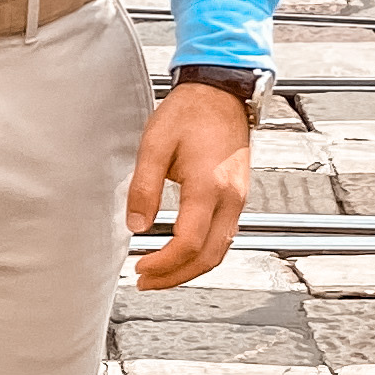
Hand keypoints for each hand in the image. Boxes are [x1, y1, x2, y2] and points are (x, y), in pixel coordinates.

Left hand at [127, 80, 253, 290]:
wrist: (221, 93)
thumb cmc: (190, 113)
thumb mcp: (155, 144)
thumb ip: (144, 187)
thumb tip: (136, 226)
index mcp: (209, 187)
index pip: (189, 243)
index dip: (164, 263)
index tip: (140, 267)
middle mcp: (231, 198)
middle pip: (209, 257)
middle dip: (176, 276)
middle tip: (147, 281)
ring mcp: (239, 199)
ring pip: (220, 251)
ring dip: (191, 268)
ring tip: (161, 273)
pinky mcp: (238, 197)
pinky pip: (224, 236)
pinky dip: (203, 253)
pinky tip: (183, 253)